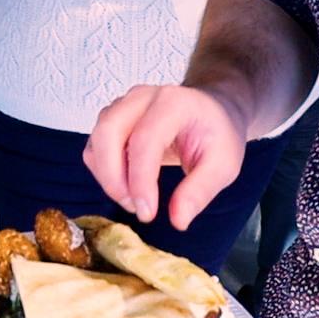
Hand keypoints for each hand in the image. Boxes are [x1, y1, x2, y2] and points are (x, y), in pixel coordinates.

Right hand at [82, 84, 248, 227]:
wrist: (212, 111)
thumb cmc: (217, 135)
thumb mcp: (223, 165)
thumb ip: (200, 191)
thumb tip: (177, 220)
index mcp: (174, 102)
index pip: (145, 139)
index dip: (140, 179)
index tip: (147, 213)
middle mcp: (142, 97)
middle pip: (108, 131)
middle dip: (113, 177)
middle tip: (134, 207)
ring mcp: (123, 104)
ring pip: (97, 139)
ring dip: (107, 176)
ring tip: (133, 199)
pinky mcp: (111, 118)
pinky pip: (95, 145)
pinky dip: (103, 171)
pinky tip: (126, 186)